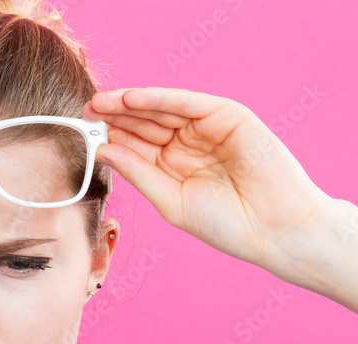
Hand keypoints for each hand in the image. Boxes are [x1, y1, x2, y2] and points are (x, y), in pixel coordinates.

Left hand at [83, 87, 340, 286]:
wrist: (276, 230)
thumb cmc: (228, 224)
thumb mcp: (171, 201)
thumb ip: (139, 173)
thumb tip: (102, 150)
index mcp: (175, 166)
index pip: (137, 145)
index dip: (111, 136)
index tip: (81, 132)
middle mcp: (190, 143)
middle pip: (146, 123)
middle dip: (115, 116)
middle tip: (84, 111)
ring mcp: (209, 128)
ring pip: (163, 109)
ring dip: (131, 103)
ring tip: (100, 103)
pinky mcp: (228, 116)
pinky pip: (188, 102)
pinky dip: (159, 98)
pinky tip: (132, 99)